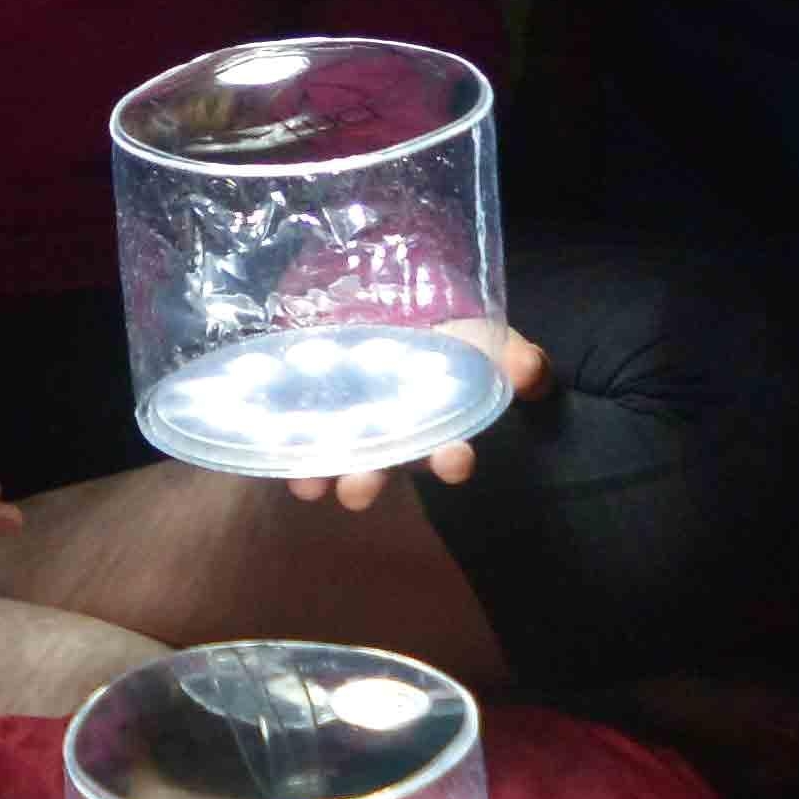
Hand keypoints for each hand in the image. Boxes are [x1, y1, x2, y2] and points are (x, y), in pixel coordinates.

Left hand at [274, 318, 548, 510]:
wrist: (399, 308)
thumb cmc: (453, 338)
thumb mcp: (491, 339)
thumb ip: (515, 356)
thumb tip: (530, 371)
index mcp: (438, 428)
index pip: (449, 453)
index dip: (452, 460)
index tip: (456, 460)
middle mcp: (391, 438)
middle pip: (380, 469)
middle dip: (369, 482)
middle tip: (359, 490)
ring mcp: (349, 426)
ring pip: (332, 460)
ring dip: (319, 474)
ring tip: (307, 482)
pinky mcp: (310, 407)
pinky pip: (292, 432)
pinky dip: (279, 442)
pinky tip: (268, 443)